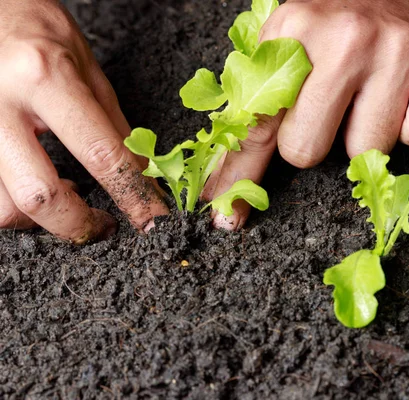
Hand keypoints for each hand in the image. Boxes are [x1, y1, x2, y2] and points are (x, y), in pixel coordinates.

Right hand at [0, 0, 167, 243]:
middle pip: (39, 195)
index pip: (100, 154)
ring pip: (3, 206)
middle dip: (78, 223)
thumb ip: (115, 127)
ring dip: (43, 218)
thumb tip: (144, 177)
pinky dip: (18, 203)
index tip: (152, 222)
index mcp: (44, 78)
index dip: (133, 196)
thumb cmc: (38, 30)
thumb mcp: (89, 69)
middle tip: (103, 225)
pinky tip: (38, 184)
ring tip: (69, 199)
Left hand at [204, 0, 408, 229]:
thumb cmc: (333, 24)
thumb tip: (227, 182)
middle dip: (313, 142)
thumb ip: (256, 104)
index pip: (256, 125)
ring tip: (367, 92)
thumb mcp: (285, 45)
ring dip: (363, 133)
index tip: (228, 217)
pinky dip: (407, 127)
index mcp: (292, 28)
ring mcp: (397, 48)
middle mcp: (345, 37)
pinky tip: (402, 93)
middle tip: (328, 106)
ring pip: (365, 152)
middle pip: (307, 152)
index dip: (239, 177)